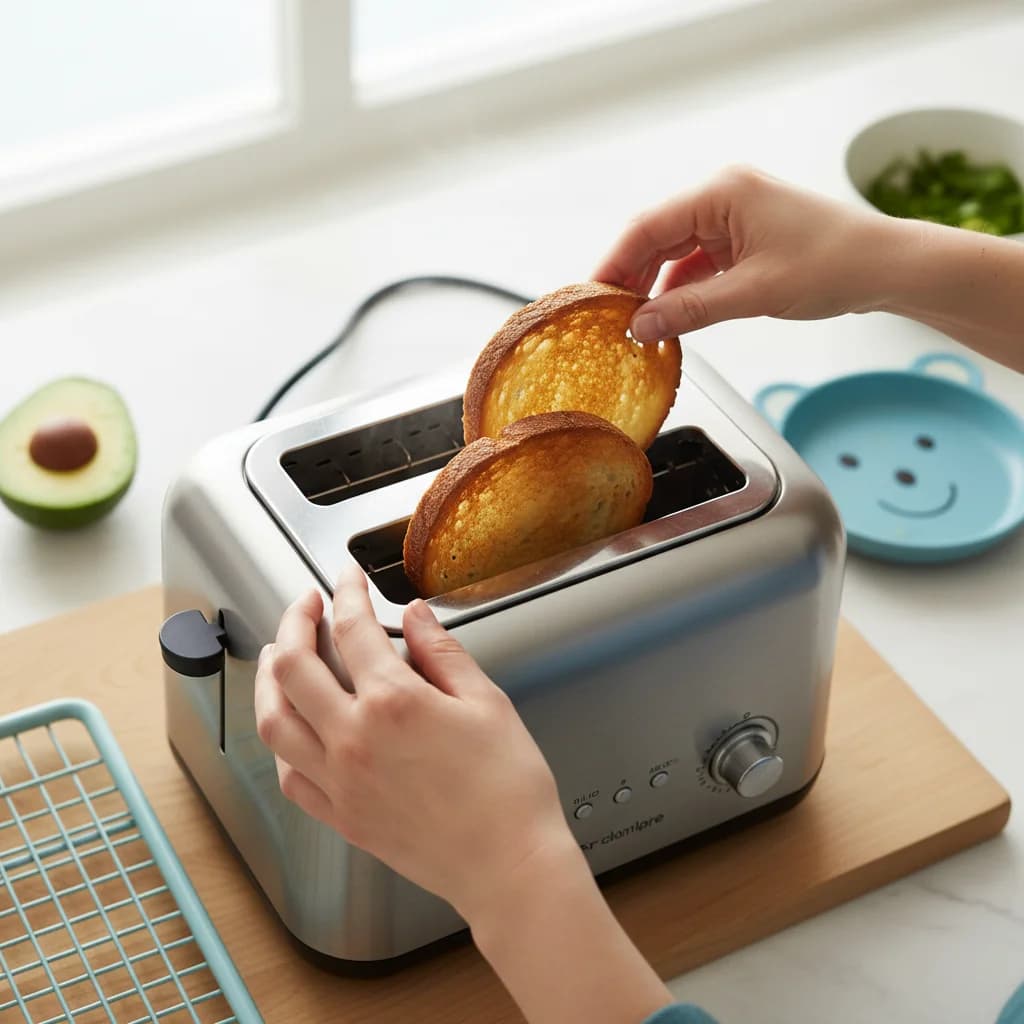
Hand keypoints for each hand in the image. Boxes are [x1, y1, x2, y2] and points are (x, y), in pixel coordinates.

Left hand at [253, 565, 578, 921]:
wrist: (508, 865)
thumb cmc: (507, 789)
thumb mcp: (487, 702)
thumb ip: (442, 651)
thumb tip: (415, 615)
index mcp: (393, 702)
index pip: (351, 627)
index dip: (346, 591)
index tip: (348, 578)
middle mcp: (353, 739)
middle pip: (293, 666)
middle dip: (294, 622)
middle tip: (307, 605)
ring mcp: (340, 781)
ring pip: (273, 721)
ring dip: (269, 679)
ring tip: (279, 657)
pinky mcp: (341, 816)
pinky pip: (289, 775)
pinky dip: (282, 743)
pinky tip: (293, 729)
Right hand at [594, 165, 893, 340]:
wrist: (886, 267)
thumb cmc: (835, 263)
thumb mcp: (754, 292)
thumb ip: (691, 309)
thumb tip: (641, 327)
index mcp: (722, 194)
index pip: (648, 227)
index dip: (614, 264)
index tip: (592, 298)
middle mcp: (723, 199)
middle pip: (656, 238)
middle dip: (631, 279)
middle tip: (607, 318)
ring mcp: (733, 219)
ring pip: (675, 253)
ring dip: (655, 288)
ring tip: (635, 324)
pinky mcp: (744, 241)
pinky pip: (698, 264)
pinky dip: (681, 291)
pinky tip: (669, 317)